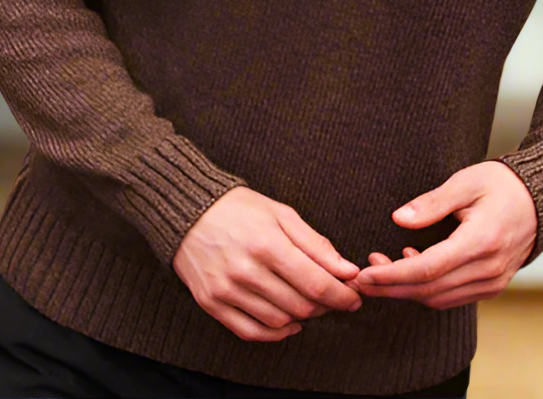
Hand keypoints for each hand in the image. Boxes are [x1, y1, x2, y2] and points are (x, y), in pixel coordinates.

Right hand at [172, 186, 362, 341]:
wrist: (188, 211)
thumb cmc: (240, 209)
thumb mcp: (281, 214)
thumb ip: (316, 244)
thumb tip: (347, 270)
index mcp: (266, 244)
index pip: (315, 283)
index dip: (341, 295)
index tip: (354, 296)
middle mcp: (245, 271)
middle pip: (300, 305)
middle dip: (326, 305)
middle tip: (334, 296)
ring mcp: (226, 291)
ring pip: (279, 320)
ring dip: (302, 316)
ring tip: (310, 302)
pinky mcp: (212, 304)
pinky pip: (251, 332)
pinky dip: (275, 333)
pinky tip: (288, 322)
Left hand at [350, 161, 537, 309]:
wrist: (541, 199)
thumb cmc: (502, 185)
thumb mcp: (466, 182)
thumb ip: (432, 203)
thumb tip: (398, 219)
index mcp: (481, 241)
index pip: (428, 269)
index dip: (392, 275)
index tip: (364, 273)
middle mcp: (488, 269)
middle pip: (429, 290)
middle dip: (391, 286)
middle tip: (361, 275)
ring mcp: (493, 282)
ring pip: (439, 299)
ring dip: (406, 290)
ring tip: (381, 268)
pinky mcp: (492, 286)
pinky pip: (453, 297)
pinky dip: (428, 289)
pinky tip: (411, 265)